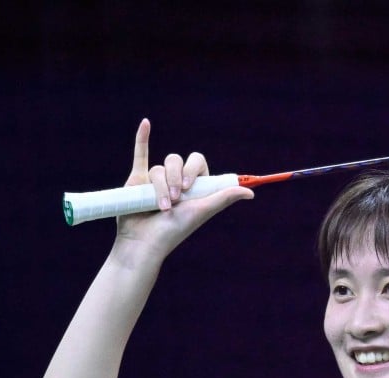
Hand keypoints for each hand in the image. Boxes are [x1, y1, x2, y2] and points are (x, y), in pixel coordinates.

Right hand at [115, 119, 252, 259]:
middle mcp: (175, 181)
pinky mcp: (137, 180)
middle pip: (176, 160)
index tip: (189, 186)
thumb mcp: (202, 212)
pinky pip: (140, 154)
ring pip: (159, 168)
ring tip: (161, 207)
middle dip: (175, 178)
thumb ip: (223, 198)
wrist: (144, 243)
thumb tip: (251, 193)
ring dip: (160, 186)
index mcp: (194, 186)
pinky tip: (145, 123)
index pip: (197, 162)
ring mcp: (156, 180)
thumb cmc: (174, 230)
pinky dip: (142, 138)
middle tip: (176, 199)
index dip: (192, 170)